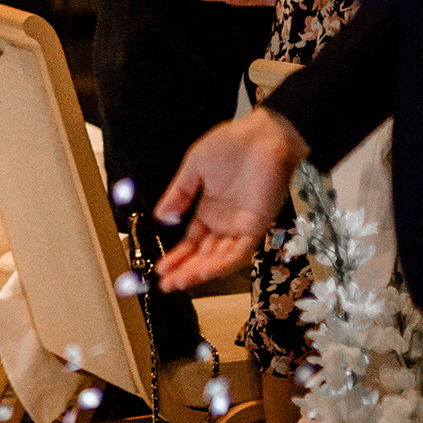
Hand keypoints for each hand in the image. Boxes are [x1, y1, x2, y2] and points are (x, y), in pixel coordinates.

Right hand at [153, 107, 308, 290]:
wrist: (263, 137)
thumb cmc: (230, 145)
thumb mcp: (194, 168)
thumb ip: (179, 194)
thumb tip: (161, 217)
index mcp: (208, 210)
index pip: (190, 242)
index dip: (176, 257)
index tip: (159, 270)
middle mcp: (224, 224)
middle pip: (203, 255)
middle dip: (184, 271)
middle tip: (166, 285)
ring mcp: (240, 227)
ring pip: (219, 258)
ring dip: (200, 272)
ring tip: (180, 283)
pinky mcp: (257, 226)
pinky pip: (239, 252)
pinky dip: (222, 263)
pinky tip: (204, 272)